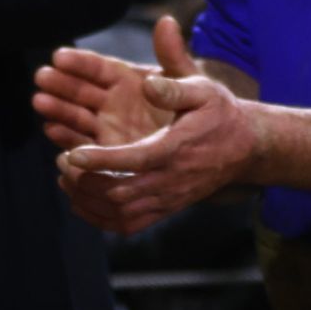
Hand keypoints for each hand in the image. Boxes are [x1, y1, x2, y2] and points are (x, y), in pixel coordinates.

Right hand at [33, 16, 192, 151]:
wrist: (206, 141)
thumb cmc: (196, 104)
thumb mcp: (186, 78)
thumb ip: (173, 53)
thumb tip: (167, 20)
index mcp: (128, 79)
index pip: (99, 68)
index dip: (80, 62)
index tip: (60, 55)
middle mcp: (112, 101)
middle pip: (80, 90)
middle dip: (61, 83)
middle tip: (42, 77)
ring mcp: (106, 125)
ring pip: (76, 115)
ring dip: (57, 108)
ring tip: (40, 101)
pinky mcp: (105, 151)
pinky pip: (82, 142)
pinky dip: (66, 136)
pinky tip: (52, 129)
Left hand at [46, 19, 258, 234]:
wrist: (246, 147)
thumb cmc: (220, 114)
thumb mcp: (205, 90)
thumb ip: (174, 88)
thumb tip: (147, 84)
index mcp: (178, 148)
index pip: (135, 160)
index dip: (101, 160)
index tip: (72, 153)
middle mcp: (172, 179)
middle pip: (120, 193)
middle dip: (84, 180)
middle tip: (64, 159)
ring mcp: (169, 198)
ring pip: (120, 212)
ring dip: (87, 200)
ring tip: (68, 178)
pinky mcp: (167, 208)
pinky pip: (128, 225)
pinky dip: (99, 219)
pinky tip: (82, 202)